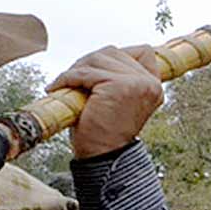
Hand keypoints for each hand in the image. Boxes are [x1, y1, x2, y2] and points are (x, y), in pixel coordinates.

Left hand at [48, 46, 165, 159]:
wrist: (102, 157)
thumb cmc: (105, 131)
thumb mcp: (118, 99)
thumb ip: (120, 77)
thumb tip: (100, 56)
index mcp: (154, 86)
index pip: (142, 52)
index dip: (116, 56)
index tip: (94, 69)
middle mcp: (150, 83)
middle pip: (114, 52)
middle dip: (89, 61)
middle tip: (72, 77)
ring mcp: (136, 83)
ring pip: (99, 59)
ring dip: (77, 68)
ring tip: (65, 82)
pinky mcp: (118, 86)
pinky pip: (86, 73)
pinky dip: (67, 78)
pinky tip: (57, 87)